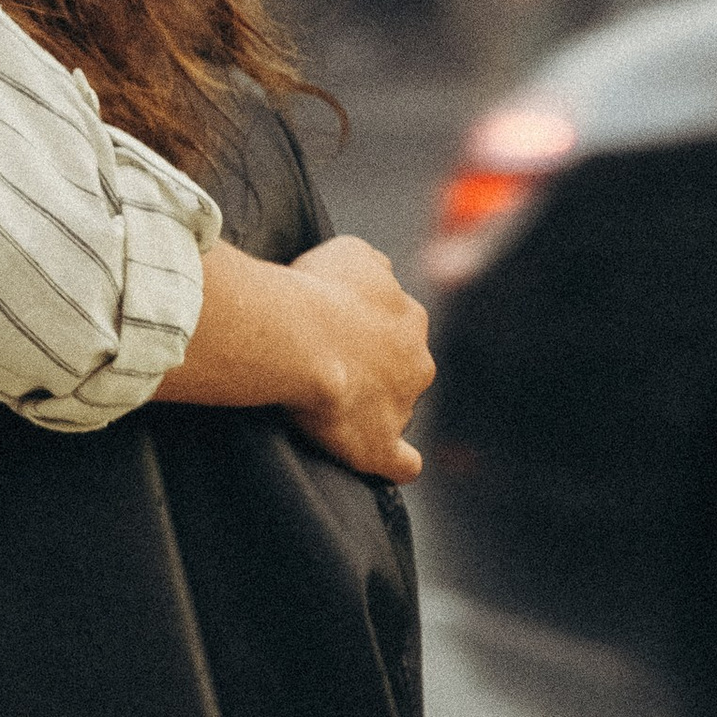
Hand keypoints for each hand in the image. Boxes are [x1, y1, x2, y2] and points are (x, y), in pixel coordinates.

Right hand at [274, 236, 432, 479]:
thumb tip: (381, 273)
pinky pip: (401, 463)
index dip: (367, 333)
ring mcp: (401, 406)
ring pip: (396, 410)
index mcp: (410, 318)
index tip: (336, 333)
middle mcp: (416, 362)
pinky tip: (387, 462)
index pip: (397, 329)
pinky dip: (397, 464)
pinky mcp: (379, 445)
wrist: (300, 337)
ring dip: (373, 409)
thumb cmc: (317, 290)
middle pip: (401, 372)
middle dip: (375, 372)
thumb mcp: (350, 252)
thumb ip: (373, 266)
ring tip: (331, 408)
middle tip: (330, 369)